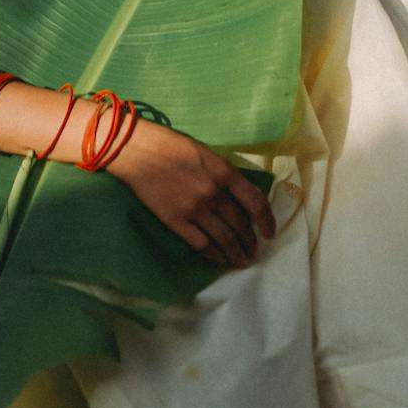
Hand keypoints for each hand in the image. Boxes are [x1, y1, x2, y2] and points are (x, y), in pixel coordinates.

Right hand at [106, 119, 273, 265]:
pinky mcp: (176, 221)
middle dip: (250, 241)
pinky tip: (220, 259)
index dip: (267, 221)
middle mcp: (214, 193)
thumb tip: (240, 198)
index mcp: (225, 172)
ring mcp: (196, 209)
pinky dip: (214, 255)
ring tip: (241, 261)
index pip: (256, 202)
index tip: (270, 233)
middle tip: (253, 251)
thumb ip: (225, 175)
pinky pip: (202, 244)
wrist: (138, 151)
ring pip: (225, 239)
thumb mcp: (207, 153)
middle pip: (241, 225)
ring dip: (236, 253)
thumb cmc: (171, 145)